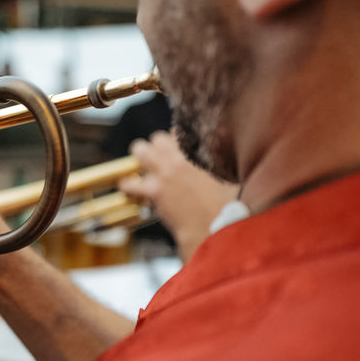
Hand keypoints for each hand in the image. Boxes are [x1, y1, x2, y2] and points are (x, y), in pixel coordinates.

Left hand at [119, 131, 238, 261]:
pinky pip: (130, 182)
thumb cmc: (229, 207)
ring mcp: (166, 172)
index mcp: (200, 152)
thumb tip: (227, 161)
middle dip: (156, 148)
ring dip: (139, 158)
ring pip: (140, 149)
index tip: (174, 151)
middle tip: (157, 160)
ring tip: (141, 167)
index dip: (175, 142)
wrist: (218, 227)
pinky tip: (129, 190)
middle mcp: (181, 157)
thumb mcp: (231, 178)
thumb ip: (222, 166)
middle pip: (158, 138)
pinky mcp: (155, 191)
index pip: (179, 133)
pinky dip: (128, 186)